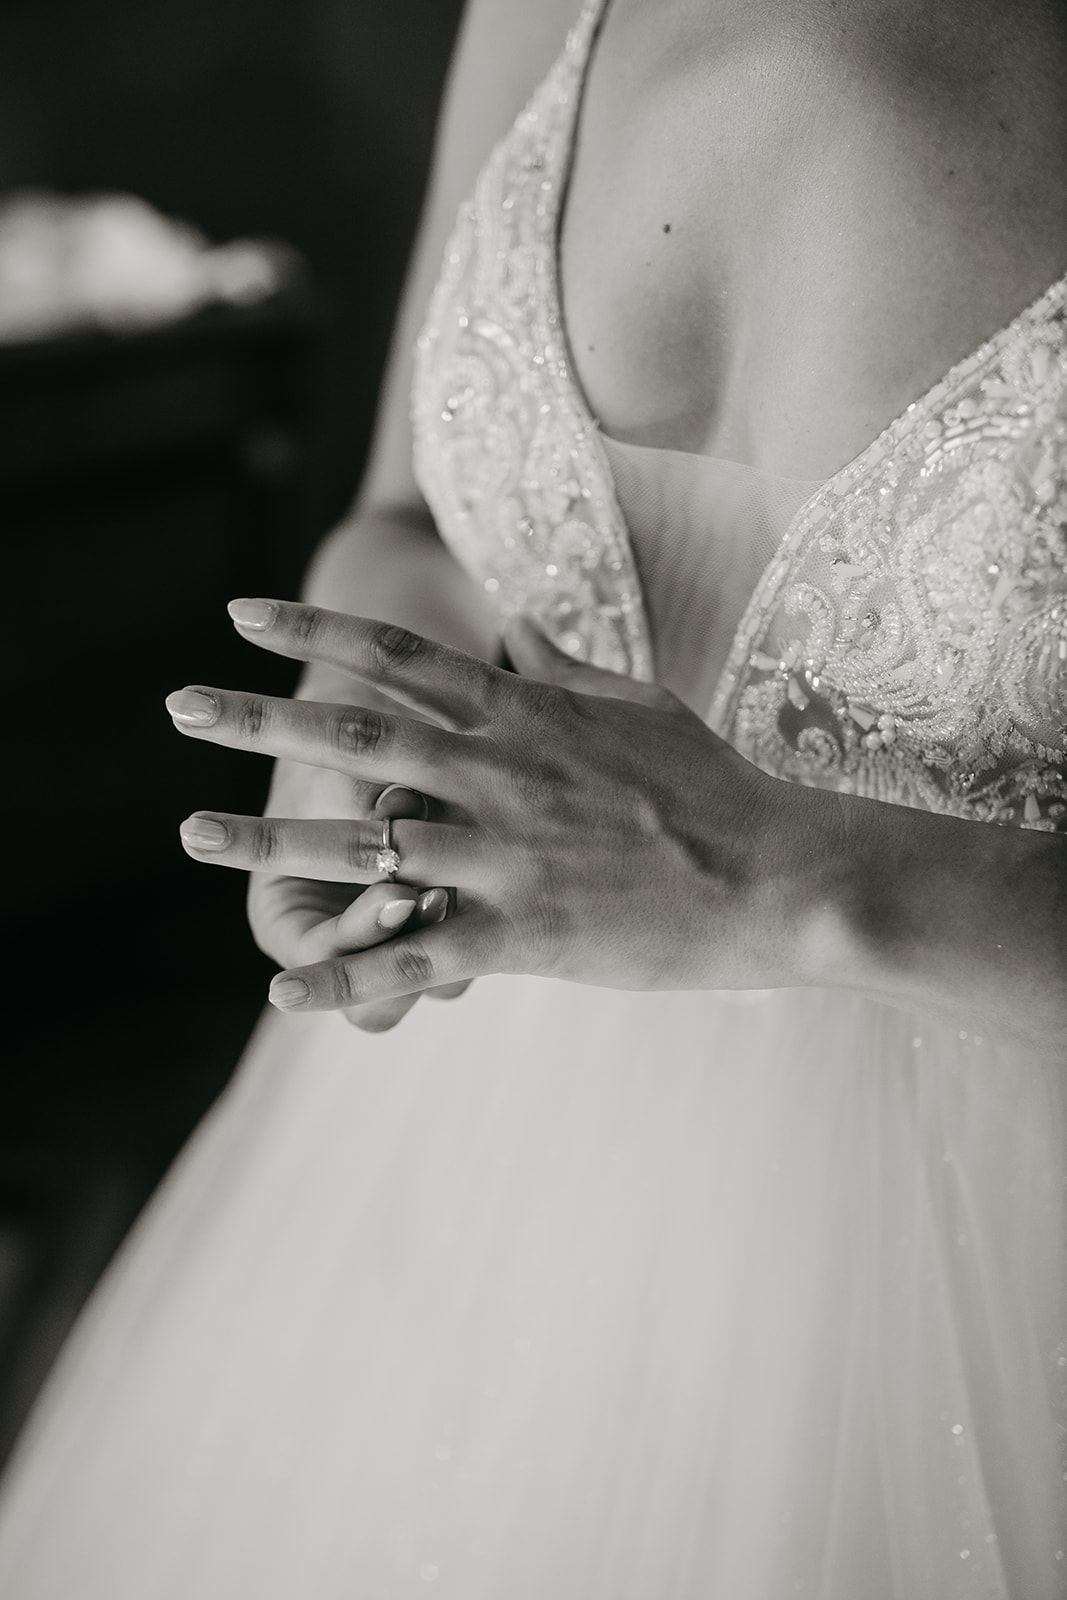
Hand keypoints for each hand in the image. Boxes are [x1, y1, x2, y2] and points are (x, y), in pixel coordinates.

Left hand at [166, 599, 830, 1012]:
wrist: (783, 876)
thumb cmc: (717, 787)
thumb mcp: (639, 705)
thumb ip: (561, 667)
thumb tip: (509, 629)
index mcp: (527, 718)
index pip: (399, 660)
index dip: (313, 632)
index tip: (240, 617)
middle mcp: (501, 777)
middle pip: (358, 738)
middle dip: (260, 720)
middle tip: (179, 705)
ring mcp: (508, 856)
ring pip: (366, 847)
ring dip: (270, 842)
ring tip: (193, 835)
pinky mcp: (526, 935)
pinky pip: (417, 959)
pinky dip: (347, 979)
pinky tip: (282, 994)